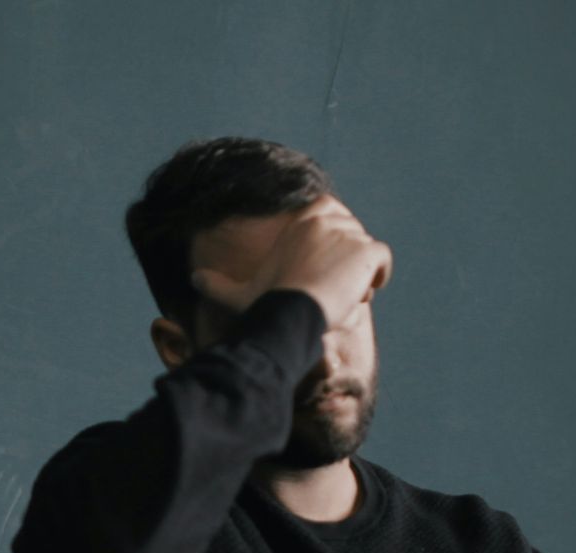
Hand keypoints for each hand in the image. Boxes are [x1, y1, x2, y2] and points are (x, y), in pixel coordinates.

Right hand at [190, 196, 392, 328]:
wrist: (291, 312)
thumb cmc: (266, 303)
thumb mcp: (239, 293)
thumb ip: (217, 284)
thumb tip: (193, 279)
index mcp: (302, 219)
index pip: (332, 216)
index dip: (331, 243)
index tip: (323, 268)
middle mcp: (326, 218)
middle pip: (351, 235)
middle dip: (346, 260)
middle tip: (331, 289)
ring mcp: (348, 232)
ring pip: (365, 251)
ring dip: (359, 274)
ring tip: (342, 297)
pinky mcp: (367, 250)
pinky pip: (382, 260)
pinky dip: (378, 276)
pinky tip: (362, 293)